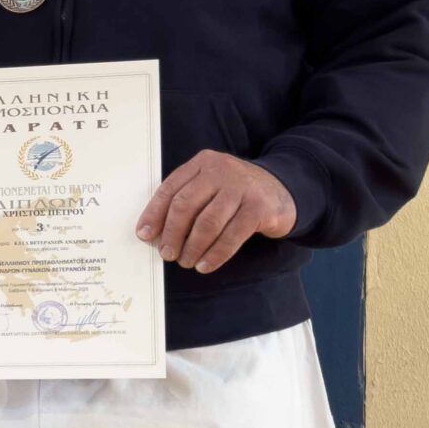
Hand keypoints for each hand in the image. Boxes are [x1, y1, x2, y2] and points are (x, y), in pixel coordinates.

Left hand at [137, 150, 294, 271]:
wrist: (284, 191)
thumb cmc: (236, 193)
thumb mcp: (210, 187)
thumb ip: (185, 200)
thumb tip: (153, 232)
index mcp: (202, 163)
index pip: (170, 189)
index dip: (154, 214)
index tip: (144, 235)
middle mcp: (221, 171)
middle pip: (186, 205)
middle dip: (172, 234)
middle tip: (167, 254)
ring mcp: (242, 188)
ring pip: (207, 223)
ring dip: (192, 247)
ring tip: (186, 262)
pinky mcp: (259, 208)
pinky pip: (231, 236)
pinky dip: (215, 254)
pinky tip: (205, 264)